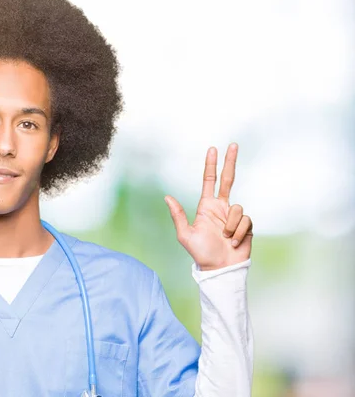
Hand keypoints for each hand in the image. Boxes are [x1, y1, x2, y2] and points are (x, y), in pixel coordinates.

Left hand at [164, 143, 252, 270]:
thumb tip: (166, 196)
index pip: (209, 181)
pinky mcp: (246, 225)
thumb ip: (178, 215)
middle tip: (234, 144)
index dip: (211, 165)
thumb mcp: (185, 234)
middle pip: (228, 179)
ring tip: (225, 239)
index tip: (213, 149)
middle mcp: (221, 208)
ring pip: (237, 208)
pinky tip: (234, 243)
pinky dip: (238, 233)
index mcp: (206, 207)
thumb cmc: (201, 253)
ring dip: (230, 226)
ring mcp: (234, 216)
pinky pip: (245, 220)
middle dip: (230, 162)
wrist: (220, 269)